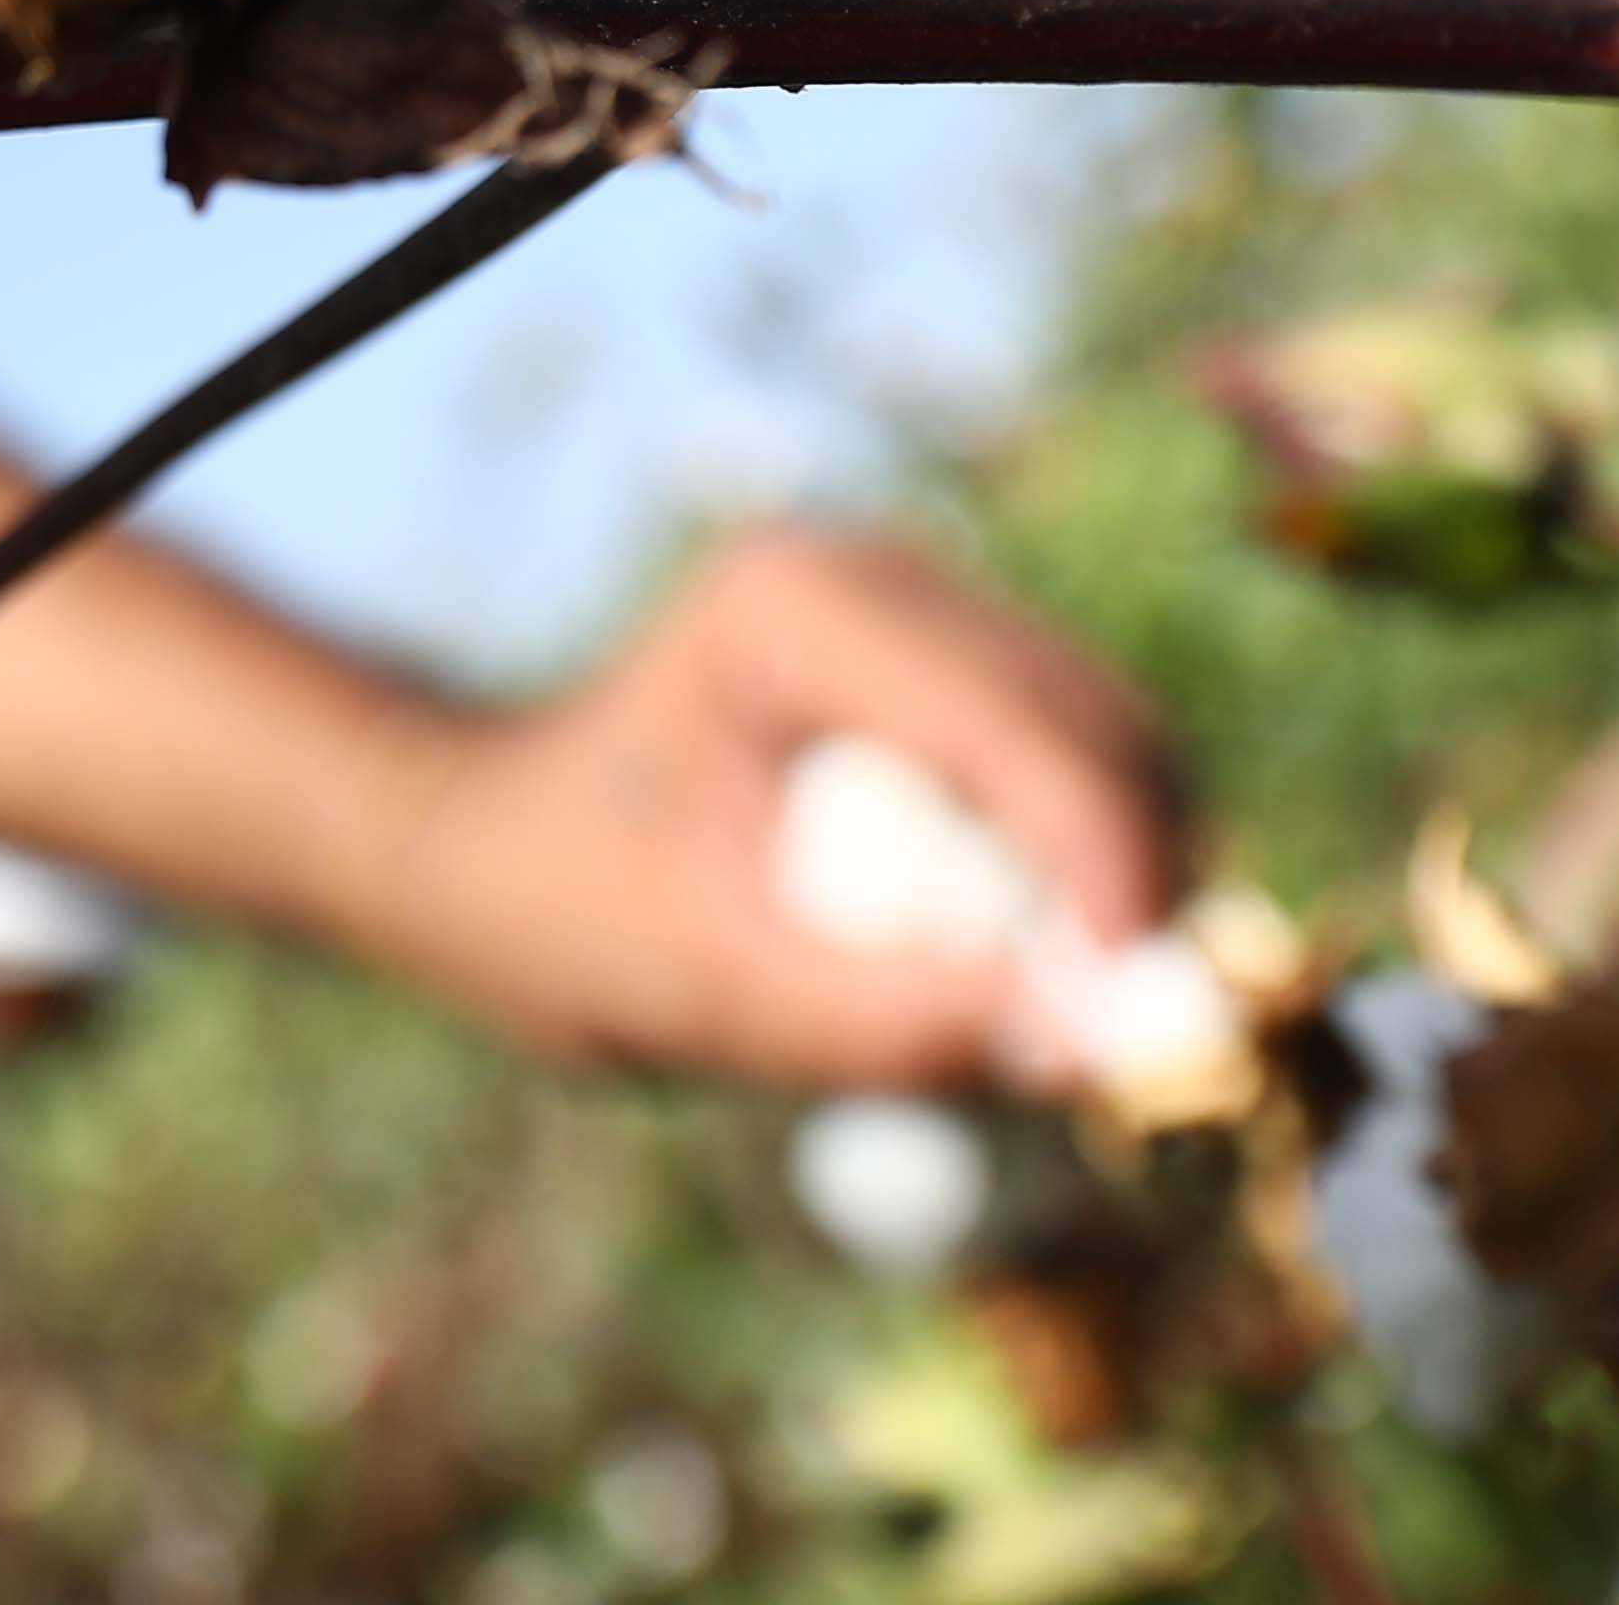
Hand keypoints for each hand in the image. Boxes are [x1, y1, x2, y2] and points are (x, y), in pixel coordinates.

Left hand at [332, 527, 1178, 1094]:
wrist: (483, 849)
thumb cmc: (560, 915)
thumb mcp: (707, 990)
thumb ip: (882, 1018)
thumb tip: (1076, 1045)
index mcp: (795, 611)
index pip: (1017, 730)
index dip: (1104, 870)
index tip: (1135, 1018)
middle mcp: (870, 574)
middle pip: (1091, 721)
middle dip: (1134, 877)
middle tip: (1129, 1037)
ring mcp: (909, 606)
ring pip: (1100, 735)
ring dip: (1115, 871)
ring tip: (1071, 1012)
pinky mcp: (932, 663)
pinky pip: (1062, 757)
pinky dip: (1073, 857)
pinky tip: (1029, 956)